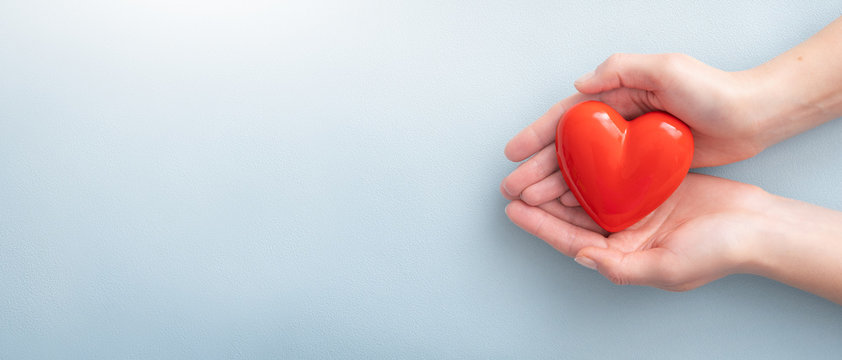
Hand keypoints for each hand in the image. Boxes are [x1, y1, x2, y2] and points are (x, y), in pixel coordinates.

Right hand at [500, 53, 763, 205]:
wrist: (753, 116)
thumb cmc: (713, 90)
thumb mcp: (667, 68)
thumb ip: (622, 71)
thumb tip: (581, 85)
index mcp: (617, 96)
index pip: (566, 117)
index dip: (537, 135)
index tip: (513, 153)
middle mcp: (618, 122)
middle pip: (568, 148)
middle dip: (537, 168)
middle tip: (513, 187)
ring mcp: (630, 146)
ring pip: (583, 169)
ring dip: (555, 185)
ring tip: (531, 202)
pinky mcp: (646, 167)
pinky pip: (606, 183)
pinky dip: (585, 195)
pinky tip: (569, 207)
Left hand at [504, 174, 766, 290]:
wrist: (759, 226)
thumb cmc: (719, 252)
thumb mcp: (666, 268)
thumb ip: (621, 266)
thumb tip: (582, 256)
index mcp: (623, 256)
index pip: (570, 241)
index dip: (540, 226)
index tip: (513, 210)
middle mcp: (625, 234)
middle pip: (572, 217)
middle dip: (542, 202)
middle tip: (513, 184)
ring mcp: (637, 210)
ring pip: (589, 194)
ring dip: (563, 182)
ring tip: (535, 168)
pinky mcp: (651, 187)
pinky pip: (614, 176)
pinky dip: (594, 167)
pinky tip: (576, 154)